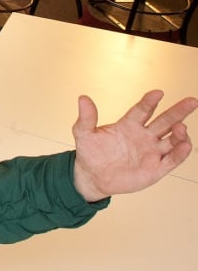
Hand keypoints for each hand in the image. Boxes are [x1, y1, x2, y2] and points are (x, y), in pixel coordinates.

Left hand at [72, 90, 197, 201]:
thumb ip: (86, 117)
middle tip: (191, 101)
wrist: (93, 177)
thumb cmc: (90, 153)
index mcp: (128, 125)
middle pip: (165, 121)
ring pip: (172, 139)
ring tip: (182, 126)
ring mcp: (151, 151)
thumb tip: (83, 98)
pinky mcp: (156, 168)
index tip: (158, 93)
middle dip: (178, 111)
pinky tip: (185, 144)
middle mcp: (144, 136)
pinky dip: (180, 152)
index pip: (142, 110)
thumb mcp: (83, 134)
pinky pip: (172, 159)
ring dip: (180, 133)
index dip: (150, 102)